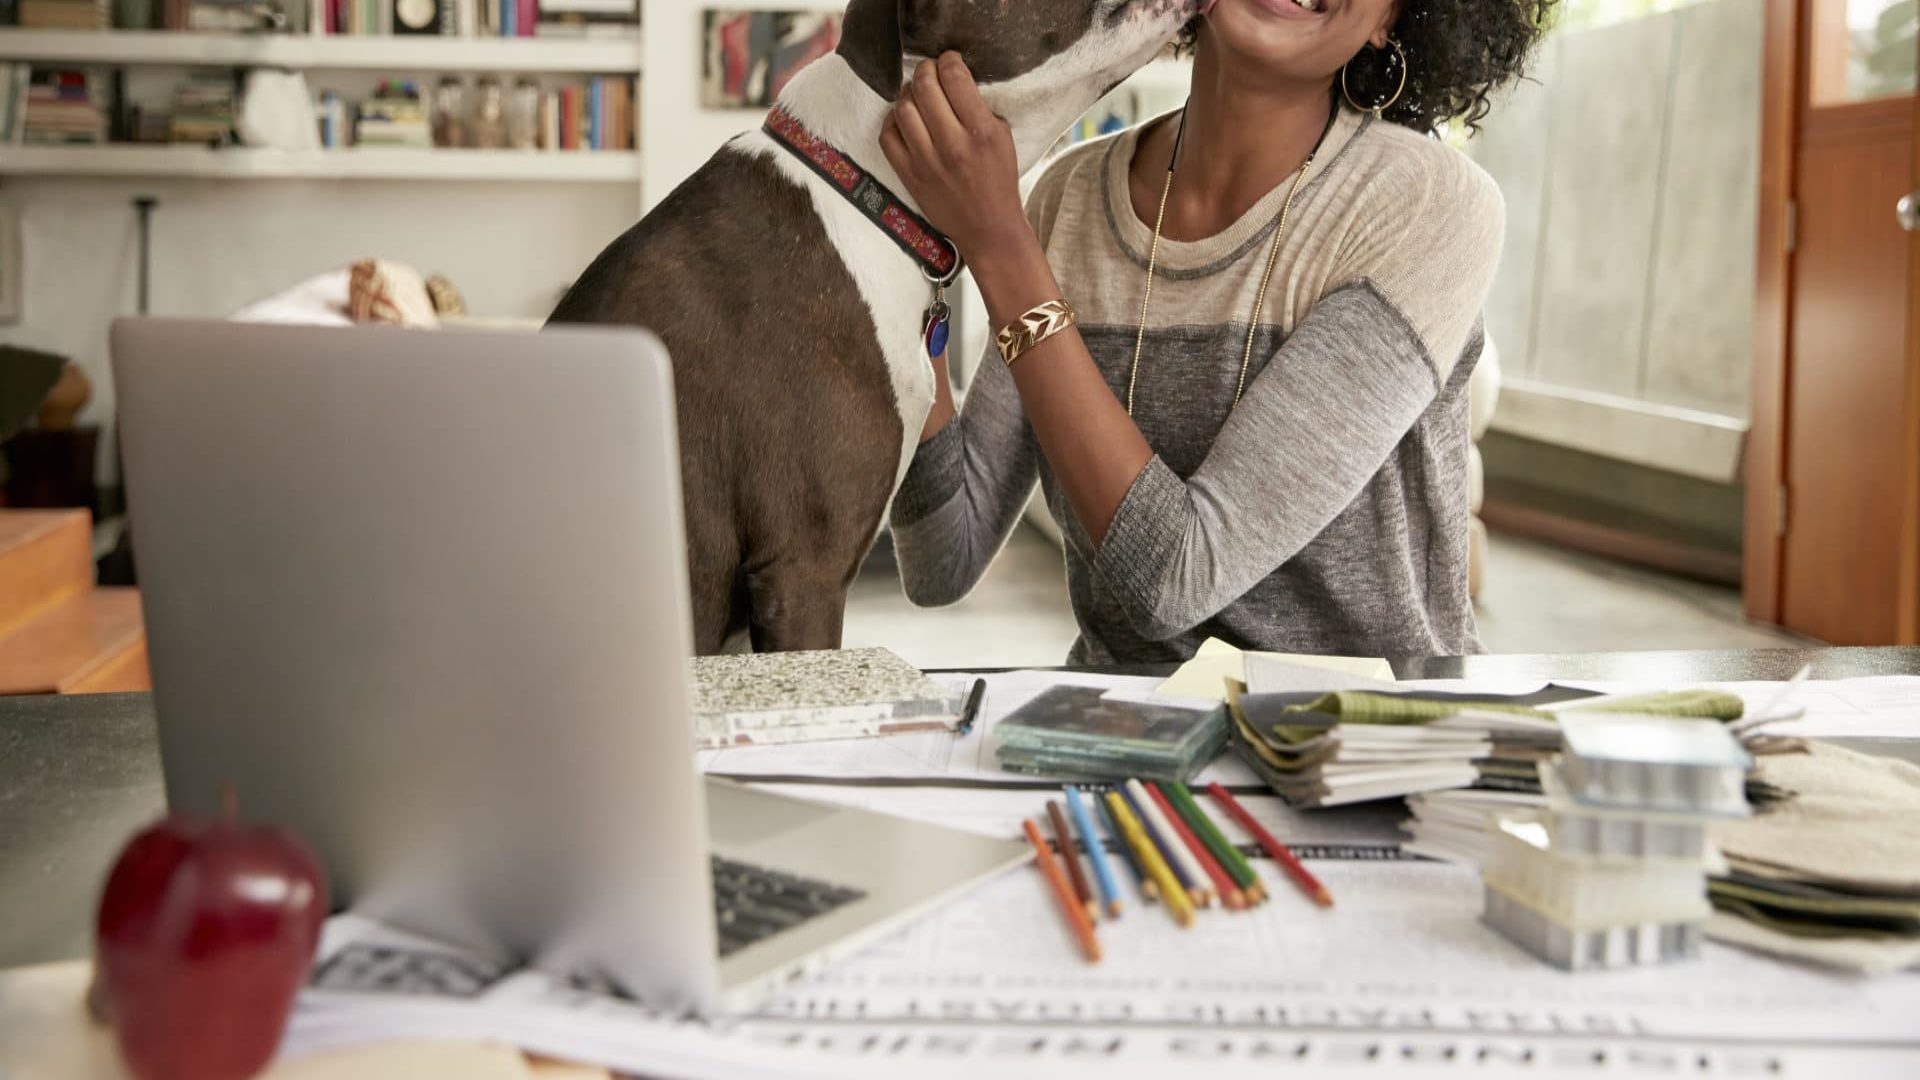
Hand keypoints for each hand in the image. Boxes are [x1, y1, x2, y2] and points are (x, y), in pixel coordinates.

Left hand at [881, 54, 1034, 267]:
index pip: (955, 78)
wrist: (988, 228)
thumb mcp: (1003, 139)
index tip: (949, 60)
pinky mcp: (909, 176)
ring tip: (917, 95)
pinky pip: (887, 136)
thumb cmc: (998, 180)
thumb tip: (954, 81)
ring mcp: (926, 161)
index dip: (948, 60)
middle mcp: (952, 144)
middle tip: (929, 72)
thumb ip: (980, 109)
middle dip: (925, 70)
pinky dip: (892, 121)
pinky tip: (904, 120)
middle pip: (924, 87)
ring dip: (907, 94)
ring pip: (903, 108)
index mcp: (981, 132)